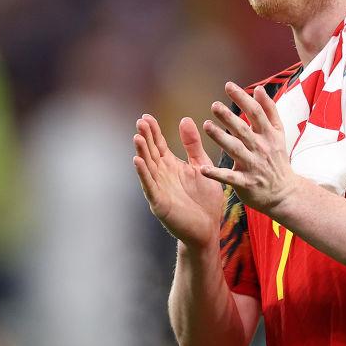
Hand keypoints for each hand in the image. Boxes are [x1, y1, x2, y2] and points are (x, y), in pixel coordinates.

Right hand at [133, 114, 223, 247]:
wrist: (208, 229)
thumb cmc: (205, 201)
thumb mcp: (201, 166)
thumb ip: (193, 146)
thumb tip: (185, 119)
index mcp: (171, 166)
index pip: (159, 145)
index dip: (153, 131)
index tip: (146, 116)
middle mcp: (162, 176)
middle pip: (151, 153)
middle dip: (146, 138)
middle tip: (140, 121)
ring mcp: (159, 189)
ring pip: (148, 168)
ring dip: (142, 153)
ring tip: (137, 137)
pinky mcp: (160, 203)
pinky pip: (150, 186)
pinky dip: (143, 174)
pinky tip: (137, 161)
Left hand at [201, 82, 298, 216]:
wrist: (285, 193)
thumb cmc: (277, 160)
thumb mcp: (279, 133)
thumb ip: (269, 110)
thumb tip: (259, 89)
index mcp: (268, 135)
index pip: (256, 113)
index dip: (242, 98)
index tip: (228, 85)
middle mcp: (261, 148)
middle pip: (244, 130)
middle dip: (229, 117)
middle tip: (214, 105)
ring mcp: (253, 166)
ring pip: (236, 150)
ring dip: (221, 138)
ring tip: (207, 126)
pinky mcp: (246, 183)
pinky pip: (229, 177)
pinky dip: (217, 174)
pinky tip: (203, 168)